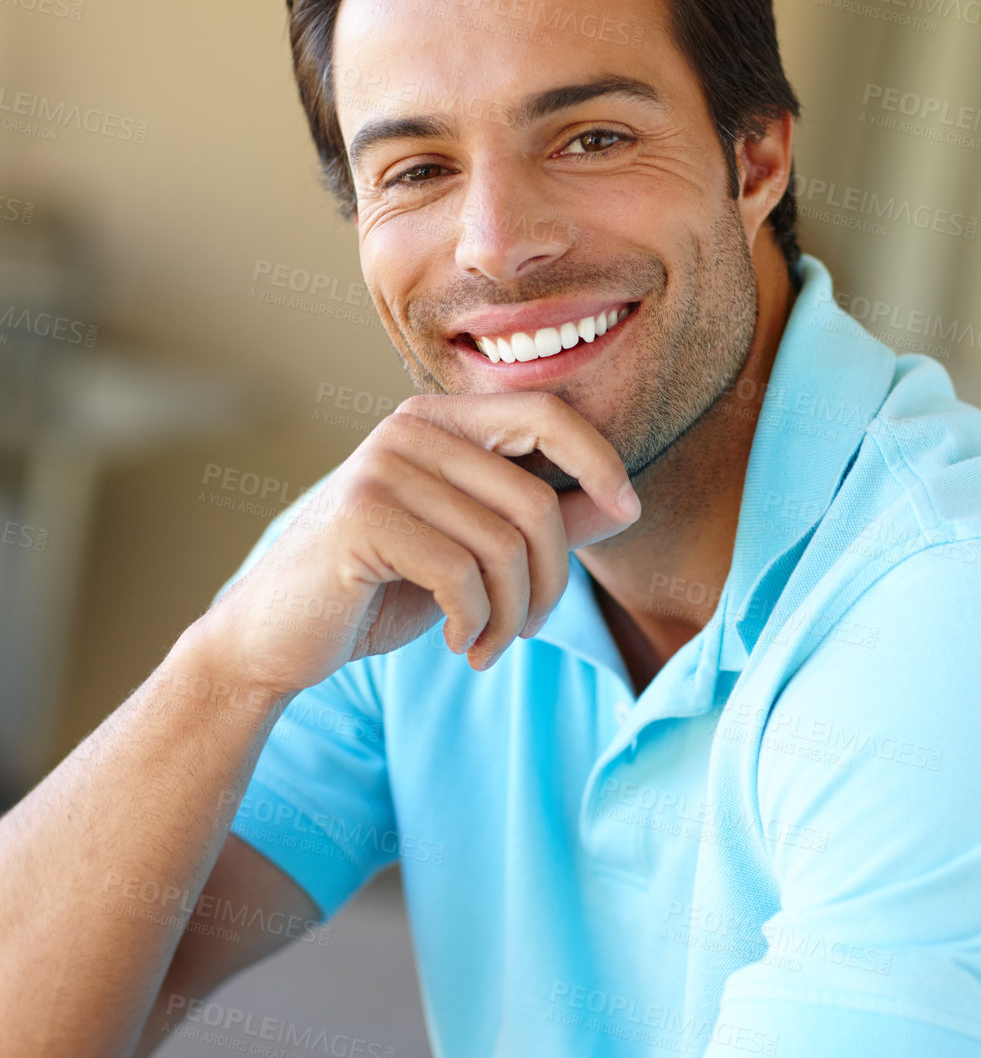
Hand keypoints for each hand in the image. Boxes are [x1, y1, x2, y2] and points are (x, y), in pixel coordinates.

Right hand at [196, 390, 640, 697]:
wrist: (275, 637)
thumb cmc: (380, 590)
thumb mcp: (474, 550)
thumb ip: (546, 521)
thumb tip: (625, 500)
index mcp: (439, 421)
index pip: (546, 413)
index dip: (601, 459)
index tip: (628, 508)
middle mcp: (409, 430)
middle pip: (533, 501)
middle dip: (551, 582)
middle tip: (531, 627)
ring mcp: (381, 468)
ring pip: (503, 546)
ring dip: (512, 616)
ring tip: (491, 644)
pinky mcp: (362, 518)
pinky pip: (462, 575)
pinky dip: (476, 624)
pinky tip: (460, 644)